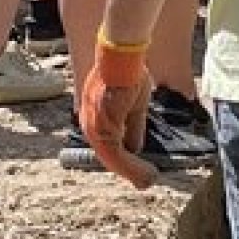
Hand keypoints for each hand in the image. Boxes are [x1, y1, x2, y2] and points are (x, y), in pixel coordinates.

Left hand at [76, 59, 157, 190]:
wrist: (122, 58)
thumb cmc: (128, 73)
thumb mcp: (135, 107)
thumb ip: (133, 128)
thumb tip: (137, 148)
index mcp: (95, 117)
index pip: (108, 144)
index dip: (124, 159)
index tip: (138, 168)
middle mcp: (90, 125)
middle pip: (109, 156)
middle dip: (129, 169)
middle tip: (145, 180)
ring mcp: (95, 128)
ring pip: (113, 160)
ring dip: (133, 172)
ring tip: (148, 180)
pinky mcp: (103, 130)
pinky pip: (117, 156)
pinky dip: (132, 167)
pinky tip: (146, 174)